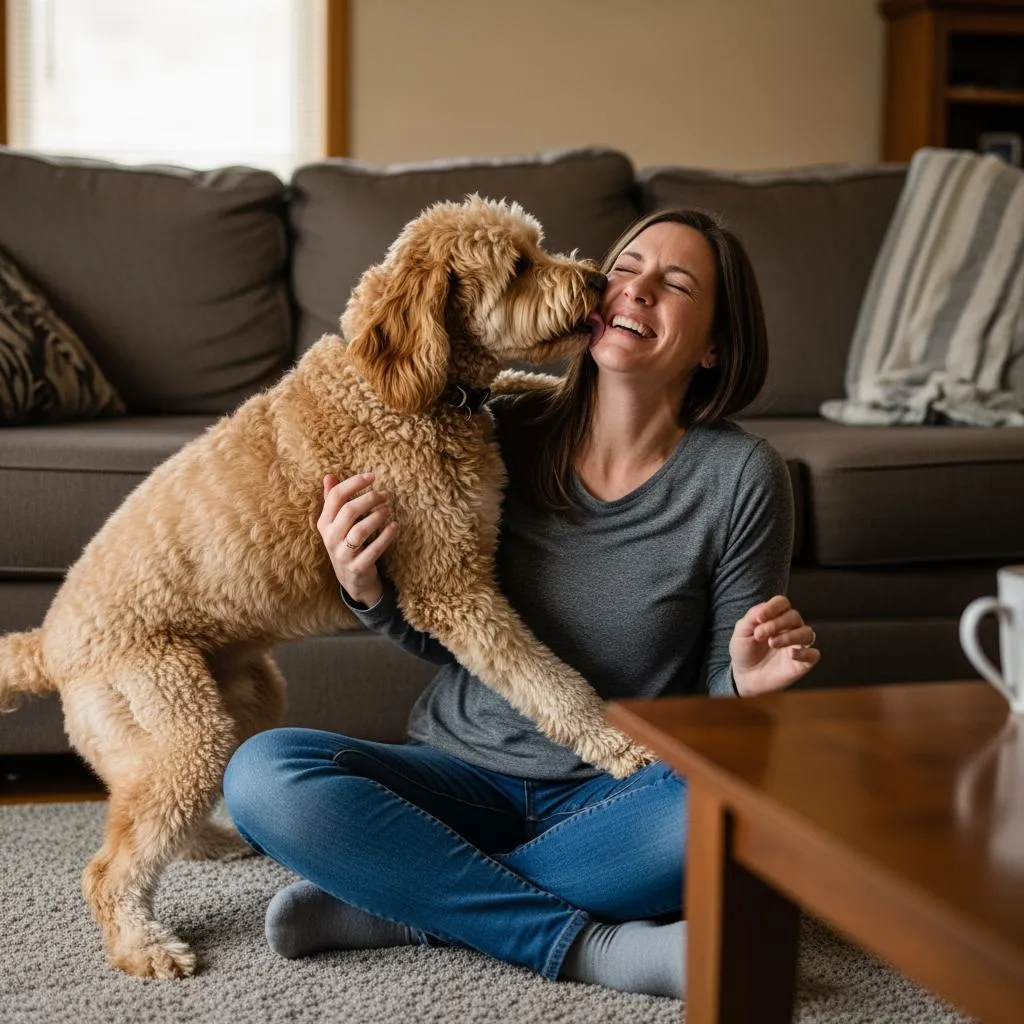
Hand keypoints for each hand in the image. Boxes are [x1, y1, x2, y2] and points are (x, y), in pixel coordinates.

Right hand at [318, 472, 397, 606]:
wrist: (352, 579)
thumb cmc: (346, 544)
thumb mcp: (337, 524)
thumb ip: (333, 501)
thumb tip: (328, 476)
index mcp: (324, 523)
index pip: (335, 496)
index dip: (354, 483)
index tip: (372, 476)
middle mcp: (330, 538)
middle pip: (348, 511)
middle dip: (369, 498)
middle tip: (385, 495)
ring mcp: (343, 555)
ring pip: (359, 531)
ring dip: (376, 517)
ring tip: (388, 509)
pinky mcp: (357, 568)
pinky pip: (373, 550)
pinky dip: (386, 537)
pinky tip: (395, 526)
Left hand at [729, 595, 819, 696]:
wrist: (744, 676)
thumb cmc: (744, 651)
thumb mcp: (742, 632)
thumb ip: (752, 617)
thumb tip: (765, 607)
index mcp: (776, 617)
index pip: (782, 603)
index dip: (773, 607)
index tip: (759, 618)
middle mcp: (790, 628)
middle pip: (794, 616)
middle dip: (776, 623)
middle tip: (759, 635)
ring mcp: (798, 645)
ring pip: (807, 633)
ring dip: (790, 636)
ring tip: (772, 643)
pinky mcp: (803, 663)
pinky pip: (814, 654)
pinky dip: (804, 653)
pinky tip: (791, 654)